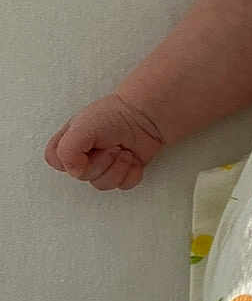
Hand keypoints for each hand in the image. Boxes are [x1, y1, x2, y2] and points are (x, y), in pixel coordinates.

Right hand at [43, 93, 165, 191]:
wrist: (147, 115)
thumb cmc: (113, 116)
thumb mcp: (81, 128)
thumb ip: (67, 152)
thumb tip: (75, 173)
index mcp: (71, 141)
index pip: (56, 161)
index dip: (69, 161)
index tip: (86, 150)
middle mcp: (86, 154)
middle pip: (83, 177)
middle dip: (101, 163)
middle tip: (113, 146)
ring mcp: (106, 164)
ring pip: (103, 184)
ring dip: (117, 168)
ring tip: (125, 152)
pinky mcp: (125, 170)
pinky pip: (124, 185)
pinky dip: (131, 173)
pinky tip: (134, 159)